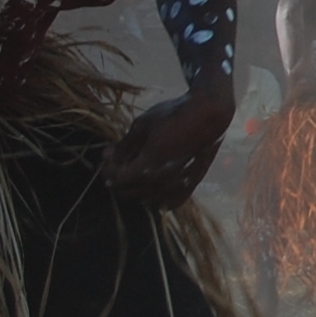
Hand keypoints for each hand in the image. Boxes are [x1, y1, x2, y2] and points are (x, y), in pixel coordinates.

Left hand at [102, 89, 233, 207]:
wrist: (209, 113)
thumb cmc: (173, 115)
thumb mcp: (142, 125)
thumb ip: (124, 146)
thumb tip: (107, 156)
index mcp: (147, 167)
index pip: (116, 179)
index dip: (107, 167)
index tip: (107, 153)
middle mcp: (162, 182)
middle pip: (128, 192)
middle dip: (118, 177)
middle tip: (119, 160)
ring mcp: (178, 185)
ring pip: (147, 200)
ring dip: (136, 189)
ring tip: (137, 172)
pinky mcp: (191, 184)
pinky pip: (170, 203)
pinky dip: (159, 199)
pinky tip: (156, 186)